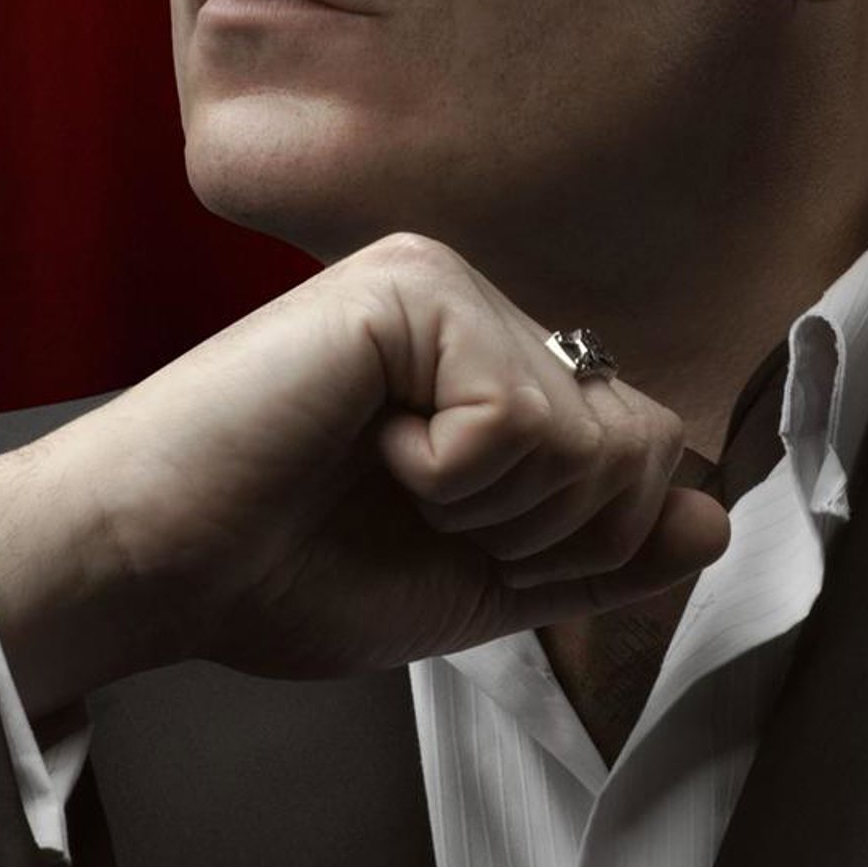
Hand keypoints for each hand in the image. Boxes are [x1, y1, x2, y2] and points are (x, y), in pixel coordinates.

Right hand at [0, 232, 730, 715]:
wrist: (154, 568)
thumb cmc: (284, 571)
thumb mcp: (479, 582)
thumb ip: (597, 554)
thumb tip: (713, 520)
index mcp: (492, 361)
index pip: (640, 454)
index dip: (578, 545)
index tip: (453, 541)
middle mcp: (478, 303)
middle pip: (639, 444)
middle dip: (546, 533)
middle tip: (416, 512)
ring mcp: (444, 284)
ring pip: (590, 435)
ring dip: (491, 508)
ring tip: (382, 478)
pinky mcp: (407, 287)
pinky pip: (518, 417)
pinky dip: (448, 476)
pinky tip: (360, 445)